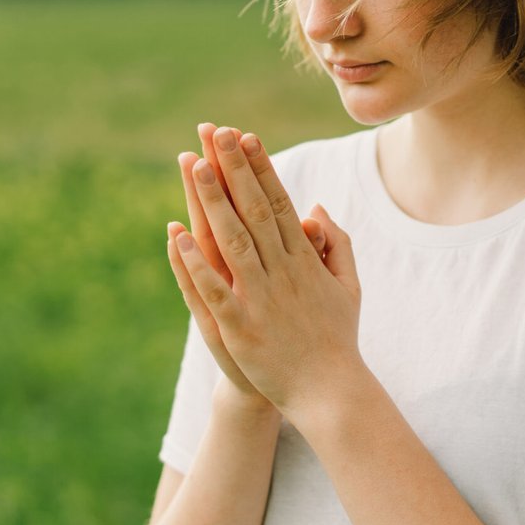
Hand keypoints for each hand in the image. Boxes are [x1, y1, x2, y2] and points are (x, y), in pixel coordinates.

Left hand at [168, 126, 362, 418]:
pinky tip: (176, 235)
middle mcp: (282, 273)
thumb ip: (336, 244)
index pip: (279, 203)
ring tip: (194, 165)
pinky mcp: (240, 328)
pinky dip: (195, 263)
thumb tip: (316, 207)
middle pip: (254, 211)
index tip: (247, 136)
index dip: (261, 168)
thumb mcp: (348, 286)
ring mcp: (260, 299)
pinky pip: (214, 290)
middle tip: (216, 131)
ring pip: (233, 241)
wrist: (331, 392)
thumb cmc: (337, 338)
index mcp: (305, 260)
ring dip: (213, 201)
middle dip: (234, 168)